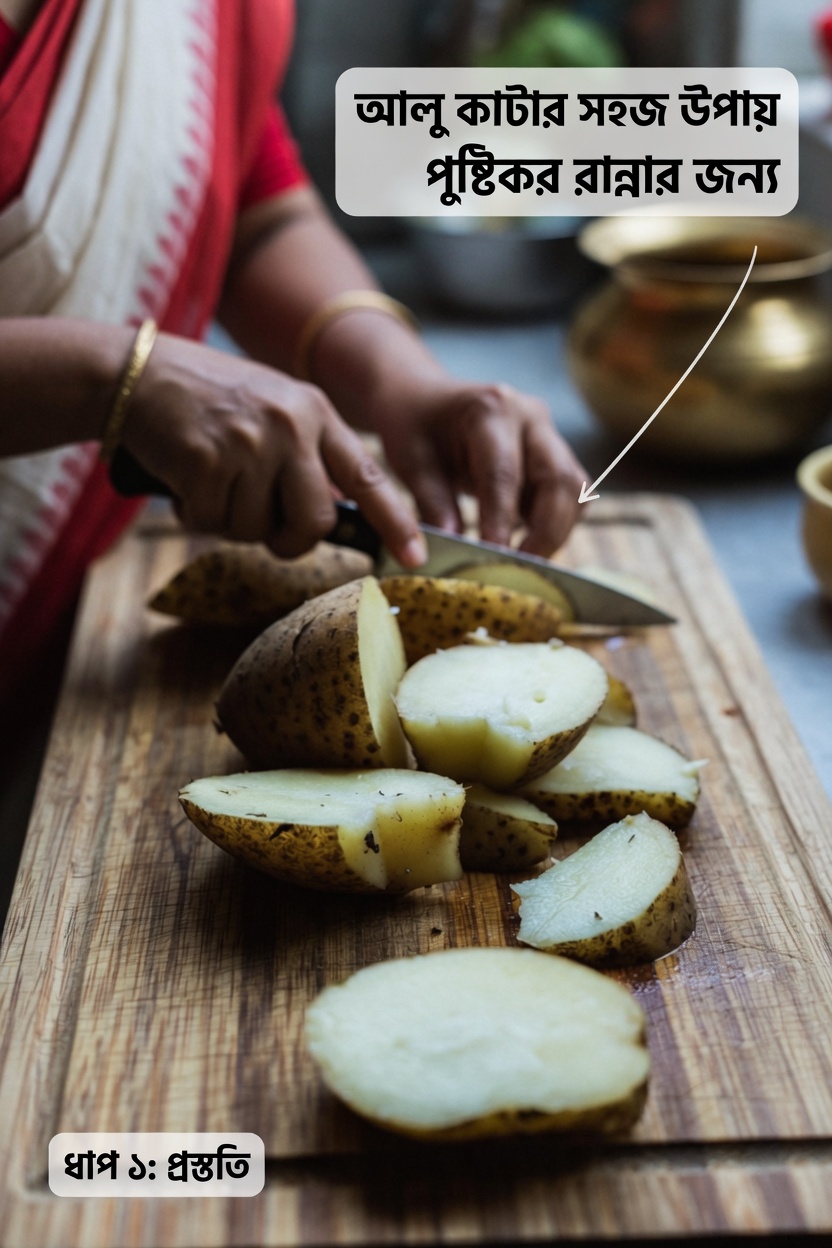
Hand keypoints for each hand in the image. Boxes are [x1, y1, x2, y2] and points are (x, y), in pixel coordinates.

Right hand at [122, 333, 424, 563]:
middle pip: (313, 522)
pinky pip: (212, 523)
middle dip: (288, 538)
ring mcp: (248, 442)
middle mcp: (290, 425)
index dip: (394, 521)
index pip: (367, 476)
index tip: (415, 555)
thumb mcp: (276, 409)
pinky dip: (196, 513)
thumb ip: (308, 455)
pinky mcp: (206, 460)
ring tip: (213, 478)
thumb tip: (326, 518)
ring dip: (230, 520)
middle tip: (261, 521)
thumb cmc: (212, 400)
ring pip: (256, 530)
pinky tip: (187, 477)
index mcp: (315, 412)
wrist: (140, 374)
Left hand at [374, 380, 585, 555]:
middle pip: (560, 480)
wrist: (425, 399)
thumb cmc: (415, 427)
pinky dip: (555, 524)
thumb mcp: (412, 462)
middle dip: (546, 532)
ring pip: (575, 490)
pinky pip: (571, 496)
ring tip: (523, 562)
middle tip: (519, 570)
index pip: (504, 473)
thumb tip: (449, 552)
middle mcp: (531, 417)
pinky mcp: (555, 455)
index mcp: (491, 410)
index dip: (502, 520)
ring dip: (556, 531)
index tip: (494, 558)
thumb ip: (433, 505)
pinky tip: (527, 543)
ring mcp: (549, 435)